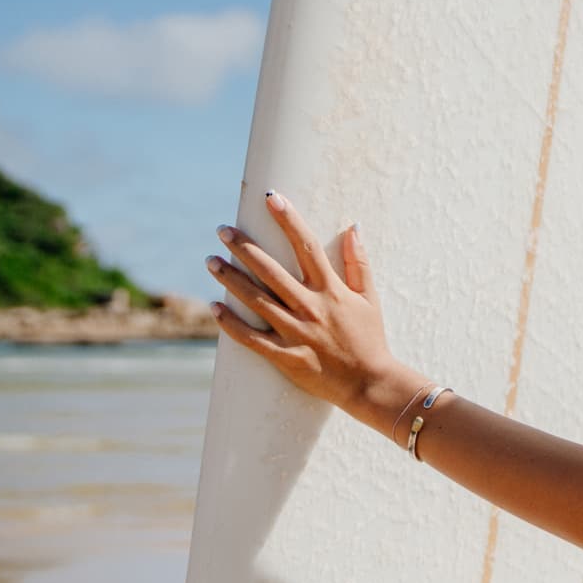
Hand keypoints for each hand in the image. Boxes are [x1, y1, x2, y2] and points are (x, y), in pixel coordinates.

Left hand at [206, 191, 402, 413]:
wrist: (371, 384)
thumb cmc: (370, 339)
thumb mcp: (369, 298)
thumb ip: (360, 263)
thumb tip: (353, 228)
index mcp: (332, 290)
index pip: (307, 246)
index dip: (289, 219)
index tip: (272, 198)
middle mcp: (311, 308)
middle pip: (272, 270)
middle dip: (245, 247)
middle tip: (223, 230)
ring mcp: (297, 333)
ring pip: (256, 301)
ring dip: (231, 279)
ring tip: (211, 261)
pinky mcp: (286, 357)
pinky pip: (252, 339)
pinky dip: (230, 324)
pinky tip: (213, 308)